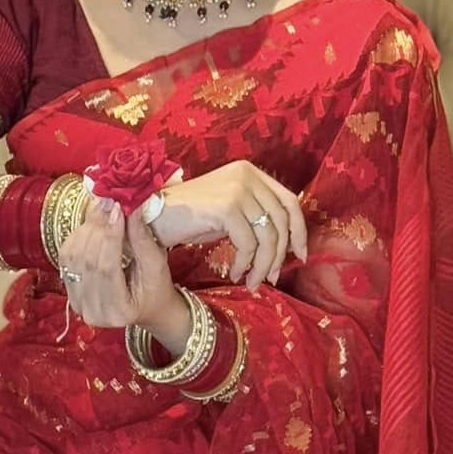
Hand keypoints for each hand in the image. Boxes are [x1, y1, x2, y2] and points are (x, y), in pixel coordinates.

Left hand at [57, 199, 190, 350]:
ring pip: (73, 257)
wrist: (148, 307)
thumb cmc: (157, 289)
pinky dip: (77, 235)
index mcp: (119, 312)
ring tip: (102, 209)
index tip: (118, 209)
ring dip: (86, 228)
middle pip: (87, 261)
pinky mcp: (70, 291)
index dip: (110, 236)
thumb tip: (131, 207)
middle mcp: (93, 312)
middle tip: (109, 202)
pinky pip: (66, 258)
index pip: (107, 269)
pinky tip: (92, 223)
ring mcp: (77, 303)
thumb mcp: (156, 267)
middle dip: (97, 228)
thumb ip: (142, 240)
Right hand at [150, 161, 306, 291]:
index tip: (299, 256)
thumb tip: (286, 245)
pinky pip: (248, 244)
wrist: (153, 217)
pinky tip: (233, 273)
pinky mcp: (227, 206)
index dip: (299, 232)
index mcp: (251, 172)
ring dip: (261, 265)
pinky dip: (244, 264)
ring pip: (267, 236)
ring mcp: (238, 189)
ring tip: (250, 281)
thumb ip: (255, 217)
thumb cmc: (189, 219)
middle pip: (281, 221)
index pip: (289, 202)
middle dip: (279, 255)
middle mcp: (247, 175)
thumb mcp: (229, 212)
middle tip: (270, 278)